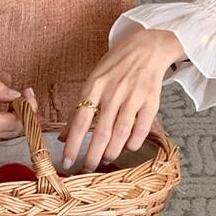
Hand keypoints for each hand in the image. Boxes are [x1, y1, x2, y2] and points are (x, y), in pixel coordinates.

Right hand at [0, 62, 37, 145]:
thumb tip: (15, 95)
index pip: (1, 123)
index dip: (21, 112)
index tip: (27, 94)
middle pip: (8, 132)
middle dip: (24, 114)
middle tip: (26, 95)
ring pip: (3, 135)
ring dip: (15, 120)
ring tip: (16, 101)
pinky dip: (3, 125)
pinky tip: (4, 111)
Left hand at [57, 26, 184, 171]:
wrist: (146, 47)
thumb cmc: (115, 67)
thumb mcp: (92, 82)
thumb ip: (79, 109)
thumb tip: (63, 136)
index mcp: (94, 87)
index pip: (79, 121)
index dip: (72, 144)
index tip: (66, 161)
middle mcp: (113, 92)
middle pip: (100, 131)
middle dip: (92, 155)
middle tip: (87, 169)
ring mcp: (133, 97)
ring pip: (120, 132)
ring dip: (112, 151)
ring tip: (105, 160)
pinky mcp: (151, 101)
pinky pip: (142, 128)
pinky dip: (134, 142)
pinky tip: (127, 148)